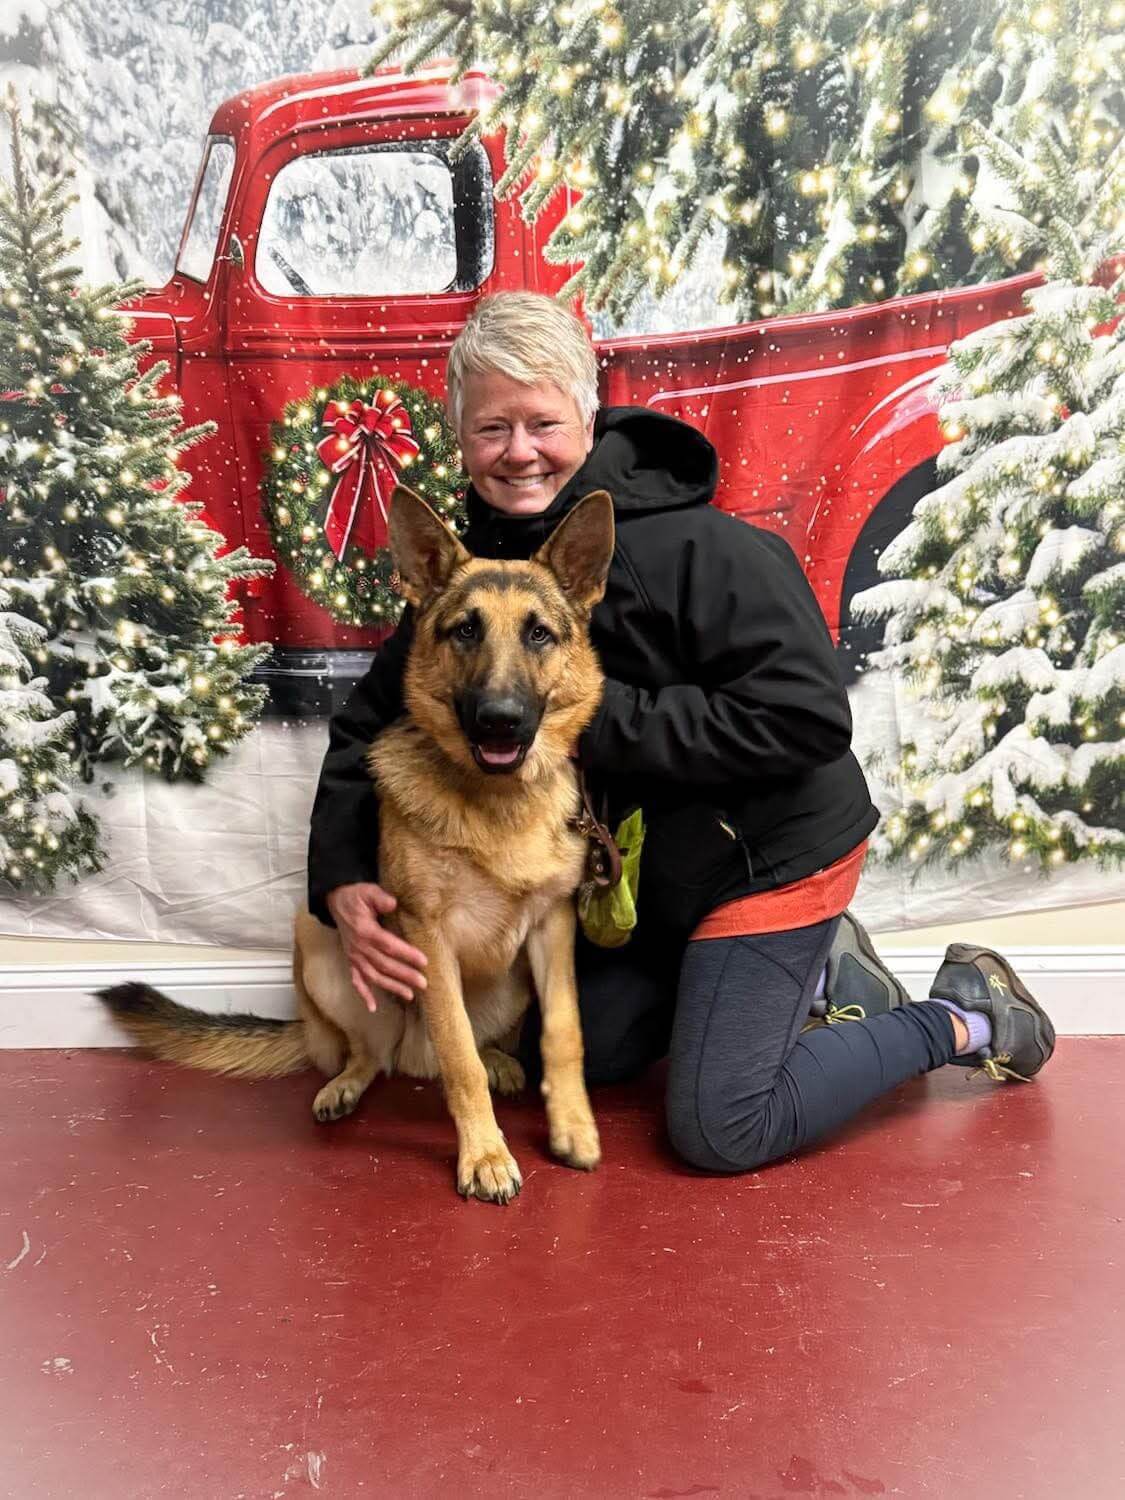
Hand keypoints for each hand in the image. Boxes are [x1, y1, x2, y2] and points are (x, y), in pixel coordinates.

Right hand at [324, 882, 427, 1009]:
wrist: (337, 900)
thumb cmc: (357, 896)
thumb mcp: (368, 891)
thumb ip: (380, 898)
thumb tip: (393, 903)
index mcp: (365, 931)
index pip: (389, 945)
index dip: (406, 954)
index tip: (423, 961)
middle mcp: (359, 947)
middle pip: (384, 965)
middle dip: (404, 975)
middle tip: (423, 983)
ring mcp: (354, 956)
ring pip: (374, 976)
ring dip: (391, 986)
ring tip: (410, 995)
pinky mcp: (351, 960)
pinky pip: (356, 980)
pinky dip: (363, 994)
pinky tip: (373, 1007)